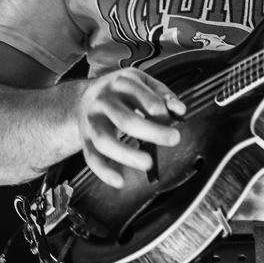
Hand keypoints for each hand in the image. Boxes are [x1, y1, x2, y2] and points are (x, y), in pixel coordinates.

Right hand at [75, 68, 185, 187]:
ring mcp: (92, 121)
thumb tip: (179, 110)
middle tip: (174, 139)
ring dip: (126, 154)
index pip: (141, 95)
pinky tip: (119, 181)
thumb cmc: (120, 91)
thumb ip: (162, 94)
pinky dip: (104, 172)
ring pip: (105, 140)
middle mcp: (103, 101)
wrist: (84, 97)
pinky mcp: (85, 139)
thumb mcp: (142, 82)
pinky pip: (92, 157)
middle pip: (125, 120)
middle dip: (151, 131)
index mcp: (120, 83)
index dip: (159, 107)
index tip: (171, 117)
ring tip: (148, 162)